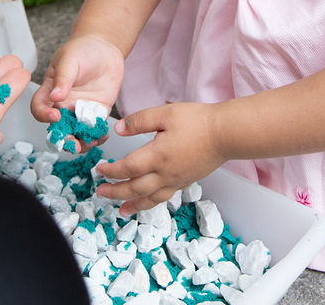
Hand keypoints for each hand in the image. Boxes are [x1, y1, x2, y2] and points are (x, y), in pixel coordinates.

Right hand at [30, 33, 124, 132]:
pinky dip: (98, 136)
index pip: (39, 107)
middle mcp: (63, 104)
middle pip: (58, 127)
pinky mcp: (97, 112)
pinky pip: (95, 129)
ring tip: (91, 142)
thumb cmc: (82, 50)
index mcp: (50, 91)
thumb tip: (55, 96)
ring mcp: (80, 110)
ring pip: (76, 132)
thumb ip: (63, 78)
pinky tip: (103, 135)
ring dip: (82, 142)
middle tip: (73, 144)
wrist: (105, 47)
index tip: (55, 116)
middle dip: (64, 139)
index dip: (43, 115)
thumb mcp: (69, 59)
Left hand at [96, 102, 226, 214]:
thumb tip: (118, 128)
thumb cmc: (198, 121)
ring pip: (149, 199)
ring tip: (121, 211)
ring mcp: (176, 180)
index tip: (99, 170)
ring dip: (132, 205)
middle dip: (115, 192)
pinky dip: (151, 203)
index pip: (127, 168)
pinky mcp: (186, 181)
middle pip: (134, 188)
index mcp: (157, 156)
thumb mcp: (166, 113)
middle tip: (100, 193)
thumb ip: (140, 120)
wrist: (226, 134)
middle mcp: (165, 173)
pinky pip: (164, 197)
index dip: (110, 171)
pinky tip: (148, 201)